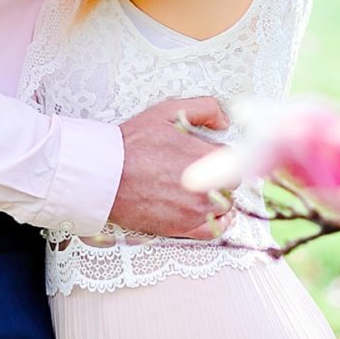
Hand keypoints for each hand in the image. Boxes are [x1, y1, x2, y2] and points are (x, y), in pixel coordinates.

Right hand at [109, 96, 234, 240]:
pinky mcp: (183, 228)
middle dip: (219, 175)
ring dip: (216, 196)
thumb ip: (204, 109)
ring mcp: (195, 210)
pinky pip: (214, 230)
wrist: (107, 175)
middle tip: (201, 170)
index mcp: (205, 157)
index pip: (232, 159)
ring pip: (224, 205)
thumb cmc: (133, 144)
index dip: (221, 156)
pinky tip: (212, 213)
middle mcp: (205, 186)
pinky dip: (218, 222)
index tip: (210, 156)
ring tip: (199, 188)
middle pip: (230, 183)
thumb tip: (224, 121)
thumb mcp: (167, 112)